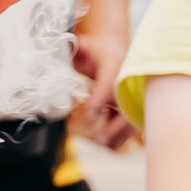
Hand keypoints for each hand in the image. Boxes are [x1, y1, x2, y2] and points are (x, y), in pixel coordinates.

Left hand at [69, 35, 138, 149]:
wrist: (115, 49)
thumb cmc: (95, 50)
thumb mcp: (82, 45)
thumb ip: (71, 48)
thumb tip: (58, 49)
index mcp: (114, 64)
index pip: (109, 83)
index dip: (100, 100)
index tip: (89, 114)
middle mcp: (127, 80)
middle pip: (127, 105)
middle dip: (116, 125)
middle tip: (99, 140)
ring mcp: (132, 93)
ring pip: (131, 117)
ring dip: (120, 133)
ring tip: (105, 146)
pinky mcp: (132, 104)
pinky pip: (131, 121)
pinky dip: (122, 134)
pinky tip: (110, 146)